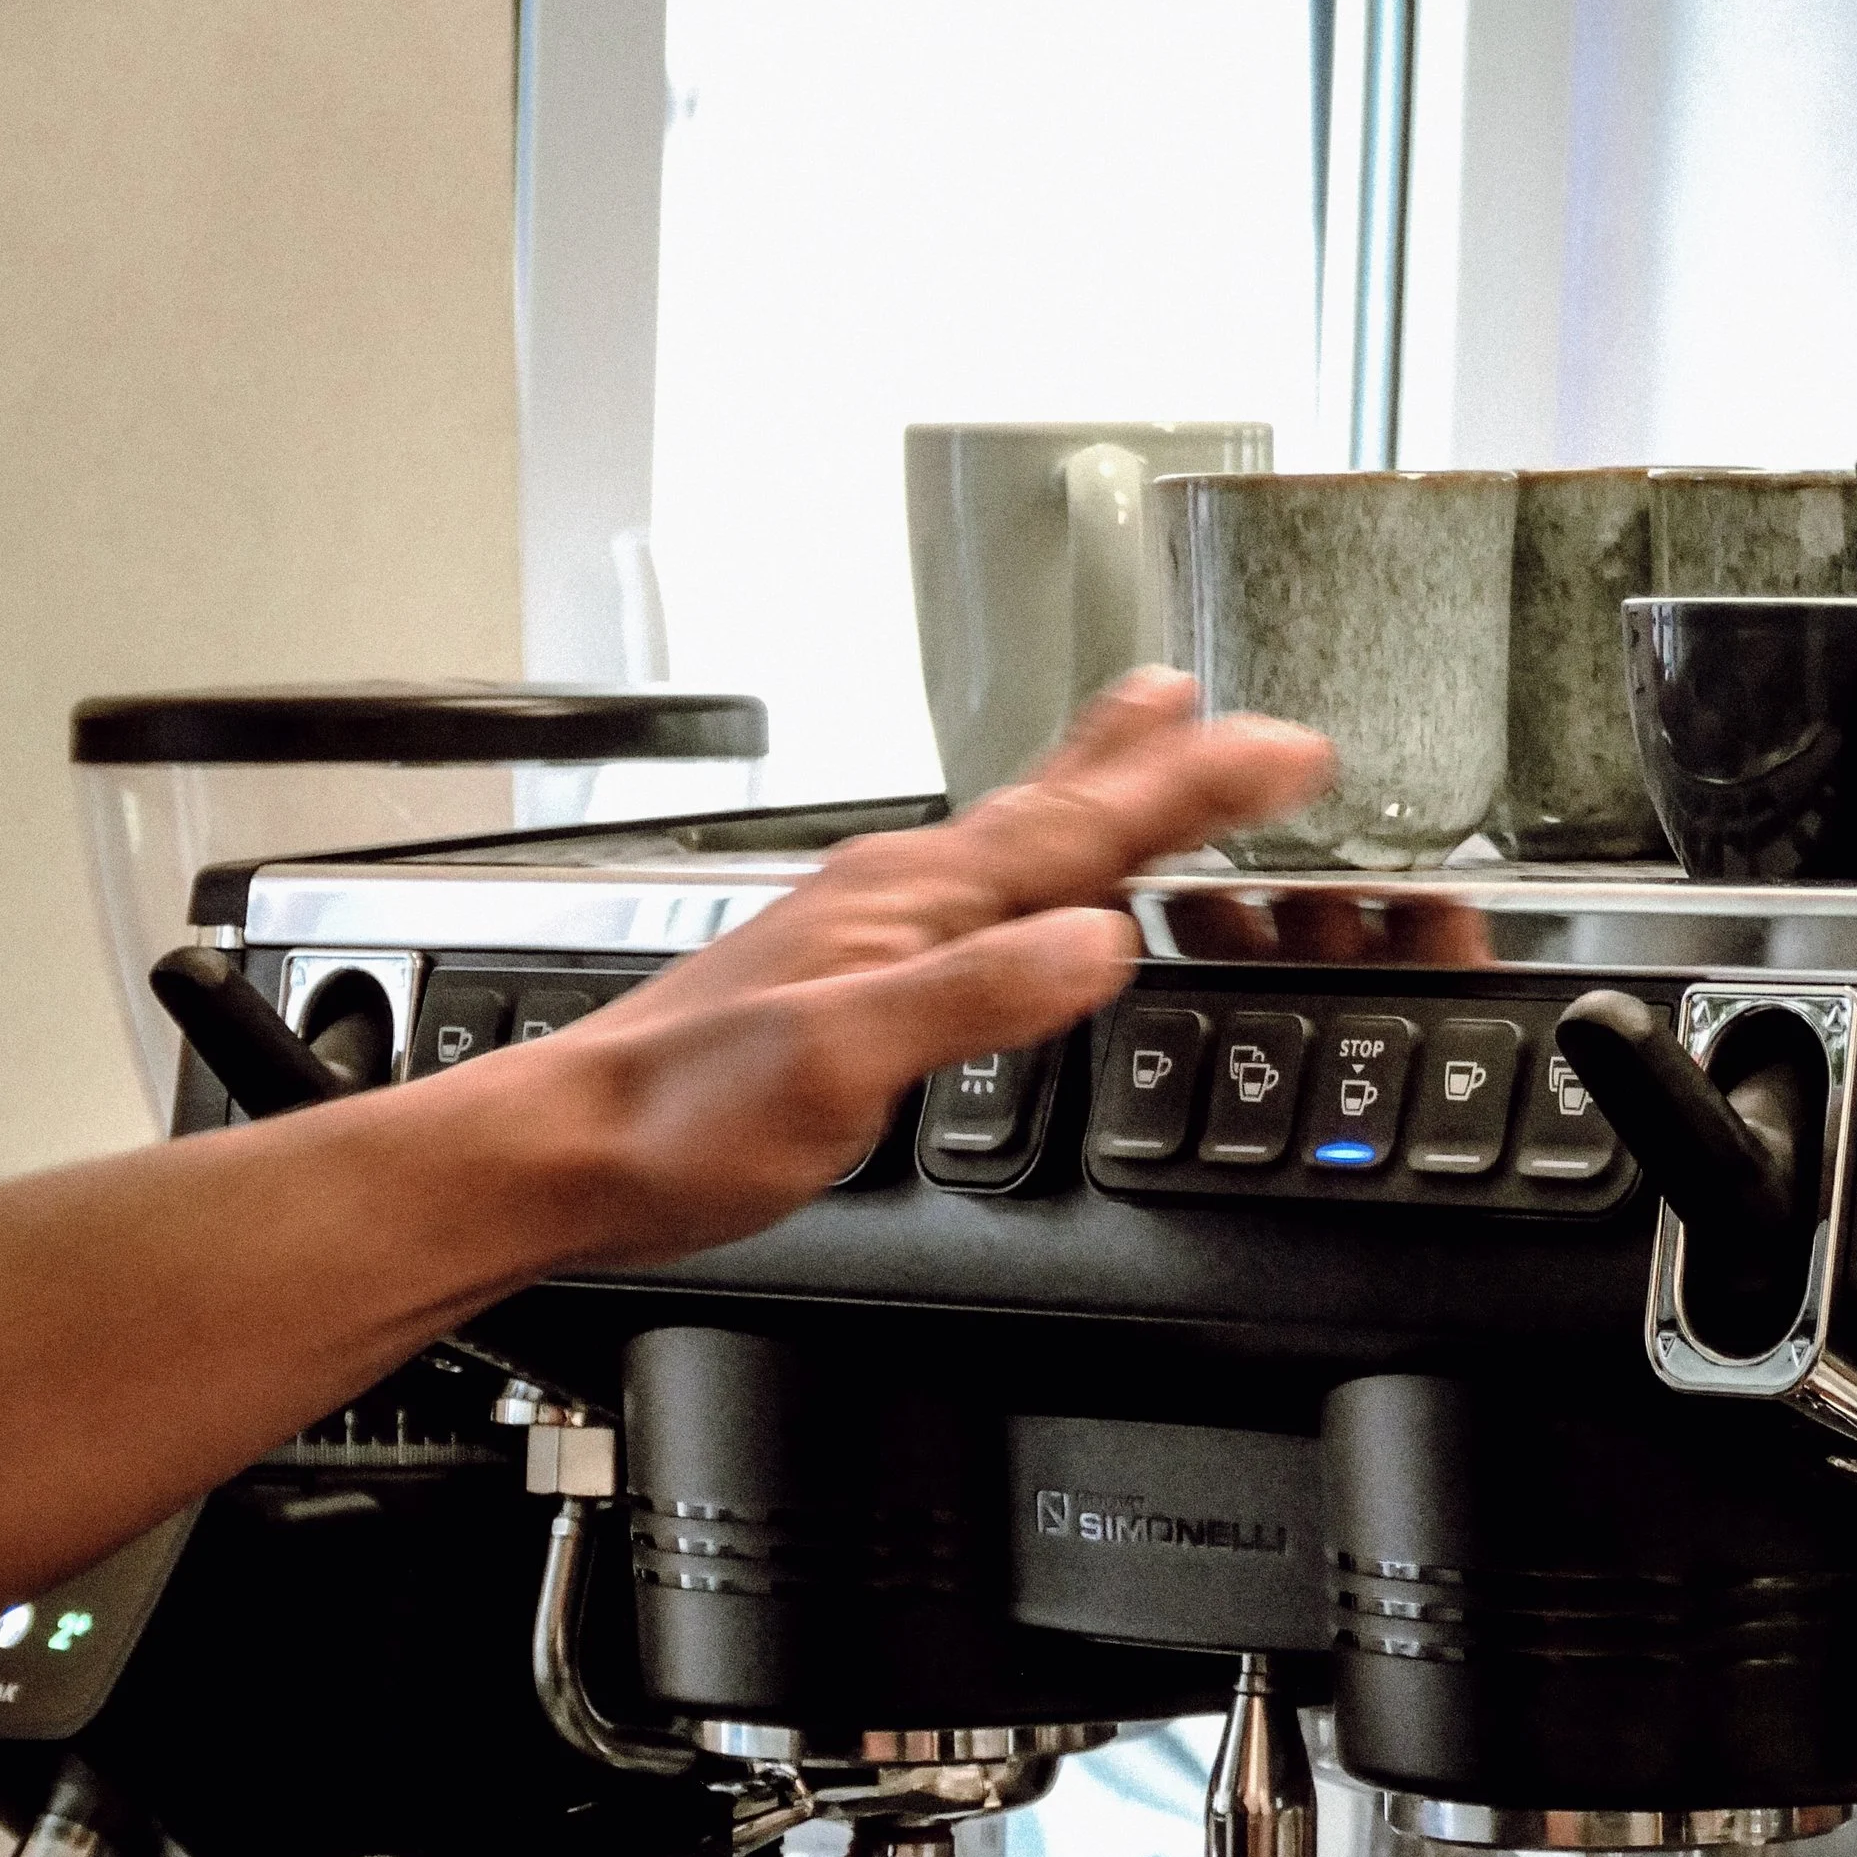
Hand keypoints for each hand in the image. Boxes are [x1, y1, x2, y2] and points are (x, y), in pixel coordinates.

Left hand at [491, 673, 1331, 1263]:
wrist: (573, 1151)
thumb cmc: (684, 1116)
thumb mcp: (845, 1060)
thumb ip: (976, 995)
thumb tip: (1101, 942)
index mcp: (909, 901)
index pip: (1083, 827)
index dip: (1194, 788)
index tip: (1283, 749)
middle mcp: (892, 896)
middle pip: (1052, 809)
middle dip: (1149, 761)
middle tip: (1216, 706)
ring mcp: (868, 933)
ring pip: (1013, 847)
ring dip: (1092, 803)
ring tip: (1142, 754)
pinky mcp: (847, 982)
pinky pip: (975, 905)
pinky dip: (1034, 881)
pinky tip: (1027, 903)